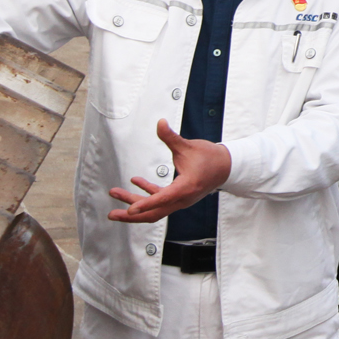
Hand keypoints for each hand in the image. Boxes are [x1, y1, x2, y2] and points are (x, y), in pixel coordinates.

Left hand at [107, 120, 232, 222]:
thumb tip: (160, 123)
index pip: (161, 199)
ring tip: (116, 193)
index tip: (129, 209)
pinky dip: (146, 194)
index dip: (144, 204)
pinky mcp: (178, 196)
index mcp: (185, 188)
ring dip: (134, 202)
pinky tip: (135, 181)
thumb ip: (171, 137)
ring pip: (154, 208)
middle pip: (153, 213)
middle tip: (112, 214)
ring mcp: (179, 200)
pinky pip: (159, 200)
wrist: (226, 167)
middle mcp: (181, 199)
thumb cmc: (210, 158)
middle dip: (131, 215)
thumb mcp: (188, 146)